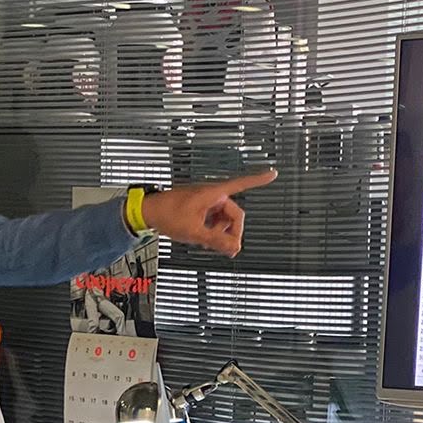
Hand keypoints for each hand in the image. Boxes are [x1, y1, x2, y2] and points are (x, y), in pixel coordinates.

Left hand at [141, 170, 275, 257]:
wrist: (149, 212)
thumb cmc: (167, 213)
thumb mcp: (195, 232)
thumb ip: (217, 241)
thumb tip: (235, 248)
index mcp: (213, 194)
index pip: (242, 184)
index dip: (259, 180)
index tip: (273, 173)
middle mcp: (212, 196)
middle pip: (234, 215)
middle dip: (231, 232)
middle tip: (226, 248)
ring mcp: (206, 202)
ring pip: (224, 220)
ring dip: (220, 233)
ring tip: (207, 242)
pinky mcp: (200, 209)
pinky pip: (214, 221)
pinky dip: (212, 231)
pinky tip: (203, 238)